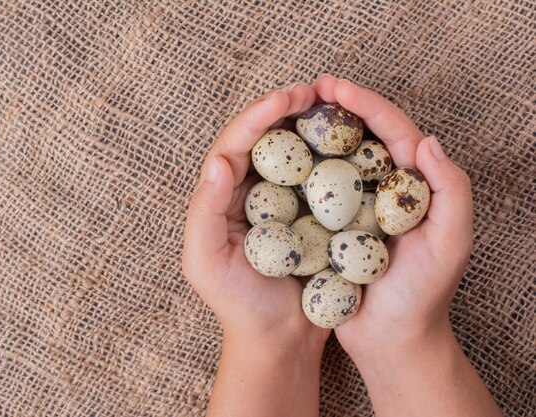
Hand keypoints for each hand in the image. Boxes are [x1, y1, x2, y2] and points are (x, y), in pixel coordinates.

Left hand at [182, 83, 327, 416]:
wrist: (277, 339)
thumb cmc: (237, 304)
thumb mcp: (206, 261)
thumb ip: (205, 210)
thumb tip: (218, 160)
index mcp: (222, 198)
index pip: (236, 145)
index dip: (258, 116)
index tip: (288, 97)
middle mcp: (250, 193)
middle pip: (265, 140)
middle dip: (285, 110)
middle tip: (313, 88)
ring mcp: (282, 204)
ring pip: (293, 154)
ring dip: (310, 126)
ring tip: (333, 103)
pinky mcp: (310, 217)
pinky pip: (320, 180)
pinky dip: (332, 158)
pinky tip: (352, 142)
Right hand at [312, 76, 473, 358]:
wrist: (391, 340)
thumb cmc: (423, 296)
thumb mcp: (450, 244)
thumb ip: (451, 192)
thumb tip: (428, 141)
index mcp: (416, 185)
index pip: (393, 131)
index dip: (366, 103)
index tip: (333, 86)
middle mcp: (386, 189)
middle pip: (363, 136)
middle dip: (338, 107)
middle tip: (308, 89)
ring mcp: (358, 207)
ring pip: (336, 158)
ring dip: (316, 132)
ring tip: (289, 113)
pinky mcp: (335, 226)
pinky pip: (316, 190)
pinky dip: (301, 169)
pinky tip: (280, 159)